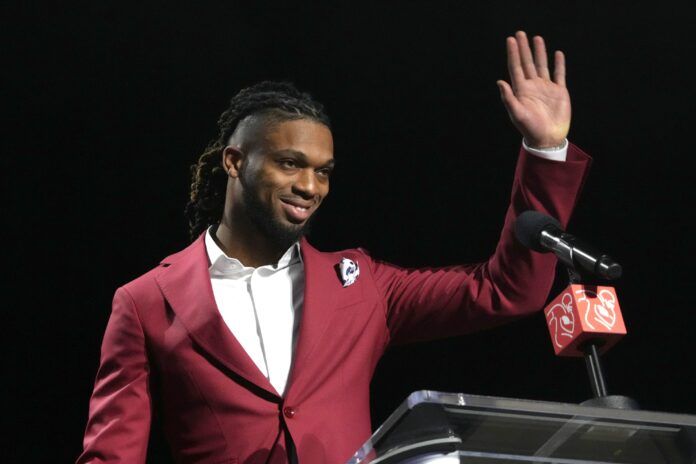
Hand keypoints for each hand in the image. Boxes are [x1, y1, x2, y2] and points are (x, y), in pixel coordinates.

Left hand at [497, 31, 570, 147]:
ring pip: (542, 65)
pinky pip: (559, 74)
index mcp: (521, 90)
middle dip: (523, 48)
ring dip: (539, 52)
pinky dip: (559, 64)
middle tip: (520, 33)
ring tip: (537, 38)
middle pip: (527, 63)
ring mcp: (546, 88)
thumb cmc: (530, 128)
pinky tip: (557, 54)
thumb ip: (508, 98)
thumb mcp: (517, 114)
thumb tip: (499, 81)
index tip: (510, 40)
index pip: (516, 67)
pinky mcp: (559, 91)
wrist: (547, 138)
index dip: (513, 53)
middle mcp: (533, 86)